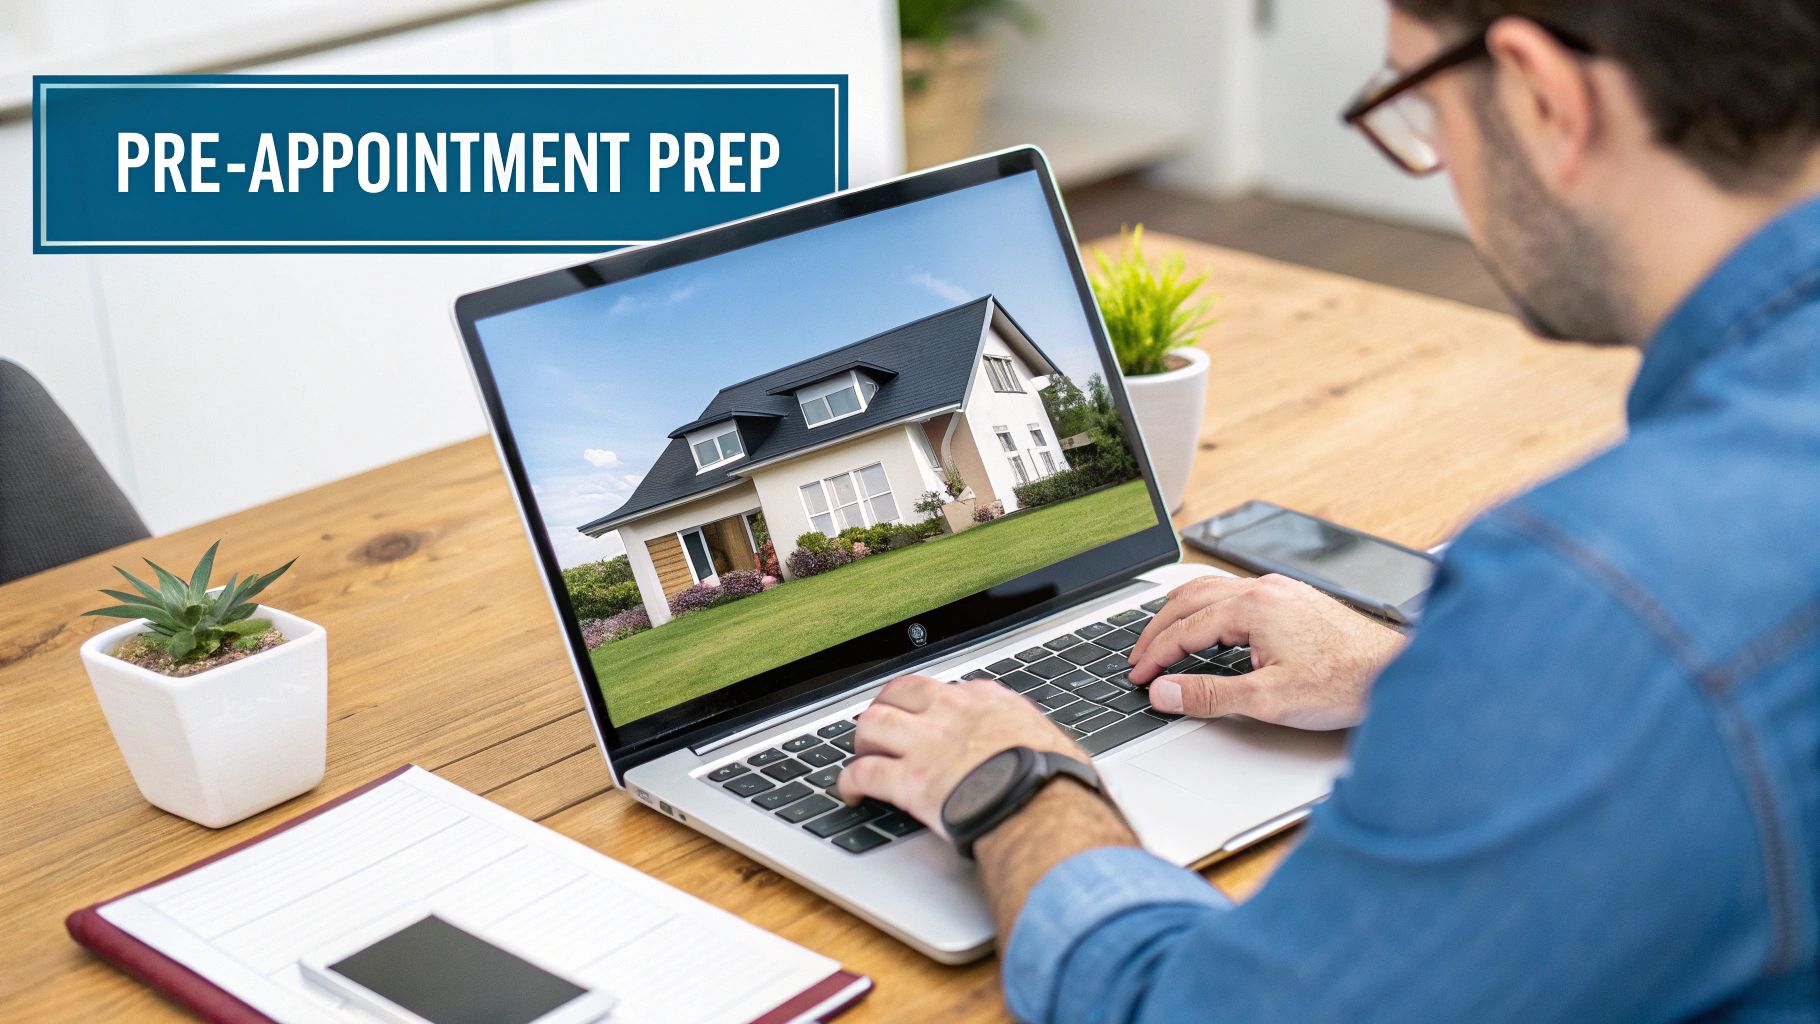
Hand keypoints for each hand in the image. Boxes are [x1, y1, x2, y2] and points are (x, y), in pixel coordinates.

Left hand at [838, 674, 1082, 832]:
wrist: (1041, 803)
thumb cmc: (1054, 777)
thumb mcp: (1049, 737)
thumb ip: (1028, 735)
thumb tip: (1040, 748)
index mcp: (984, 700)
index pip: (940, 689)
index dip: (924, 705)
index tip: (923, 718)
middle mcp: (949, 713)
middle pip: (896, 694)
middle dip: (883, 710)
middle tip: (881, 730)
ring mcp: (925, 744)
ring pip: (871, 724)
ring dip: (863, 742)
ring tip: (864, 757)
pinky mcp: (908, 780)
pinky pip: (862, 773)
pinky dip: (849, 782)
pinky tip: (851, 793)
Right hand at [1127, 574, 1404, 728]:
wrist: (1393, 672)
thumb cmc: (1344, 682)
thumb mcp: (1268, 699)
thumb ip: (1209, 695)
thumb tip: (1166, 693)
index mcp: (1252, 607)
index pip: (1183, 629)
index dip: (1154, 656)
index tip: (1138, 677)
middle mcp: (1264, 589)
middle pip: (1189, 600)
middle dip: (1157, 630)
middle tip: (1138, 659)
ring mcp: (1279, 590)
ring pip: (1210, 589)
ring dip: (1179, 613)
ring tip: (1160, 636)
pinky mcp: (1292, 598)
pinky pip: (1233, 592)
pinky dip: (1206, 608)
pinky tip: (1207, 624)